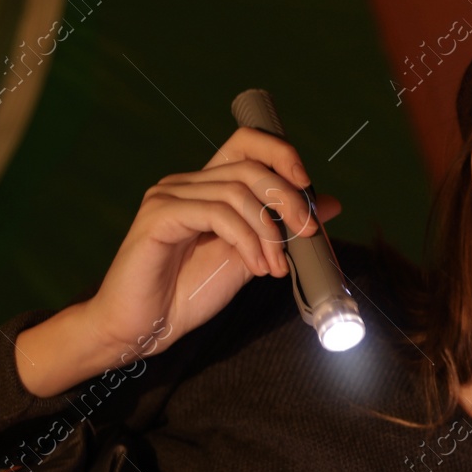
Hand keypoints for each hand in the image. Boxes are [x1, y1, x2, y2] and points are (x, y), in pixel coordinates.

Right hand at [15, 126, 342, 395]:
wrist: (143, 329)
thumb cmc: (187, 295)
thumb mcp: (249, 259)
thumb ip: (281, 230)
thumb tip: (328, 204)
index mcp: (206, 187)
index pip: (246, 142)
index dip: (282, 153)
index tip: (309, 188)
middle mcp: (186, 184)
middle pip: (248, 167)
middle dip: (288, 199)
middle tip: (307, 235)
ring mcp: (168, 197)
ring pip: (236, 192)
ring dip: (268, 233)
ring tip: (274, 269)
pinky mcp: (158, 218)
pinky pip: (215, 214)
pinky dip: (245, 240)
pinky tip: (255, 267)